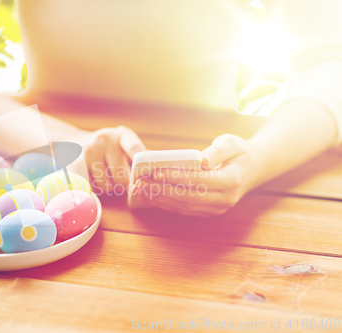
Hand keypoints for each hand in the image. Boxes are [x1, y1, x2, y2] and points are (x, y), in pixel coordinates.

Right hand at [77, 126, 145, 194]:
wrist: (75, 142)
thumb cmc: (107, 148)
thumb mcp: (123, 144)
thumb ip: (139, 155)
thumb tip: (157, 168)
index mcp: (121, 135)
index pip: (133, 146)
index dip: (139, 157)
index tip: (142, 167)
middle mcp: (104, 140)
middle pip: (122, 178)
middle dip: (122, 184)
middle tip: (118, 178)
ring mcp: (88, 152)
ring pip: (107, 186)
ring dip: (108, 187)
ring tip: (104, 176)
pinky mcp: (75, 165)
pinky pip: (92, 189)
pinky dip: (94, 190)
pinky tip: (92, 179)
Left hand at [130, 134, 258, 216]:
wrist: (253, 169)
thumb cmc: (239, 152)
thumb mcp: (232, 143)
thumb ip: (217, 151)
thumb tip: (202, 161)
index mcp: (232, 180)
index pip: (200, 181)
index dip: (177, 177)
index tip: (156, 172)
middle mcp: (225, 199)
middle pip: (188, 197)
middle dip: (161, 190)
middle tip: (139, 182)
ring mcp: (217, 208)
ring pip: (183, 206)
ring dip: (159, 199)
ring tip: (138, 189)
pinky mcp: (208, 211)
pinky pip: (183, 210)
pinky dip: (165, 204)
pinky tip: (148, 196)